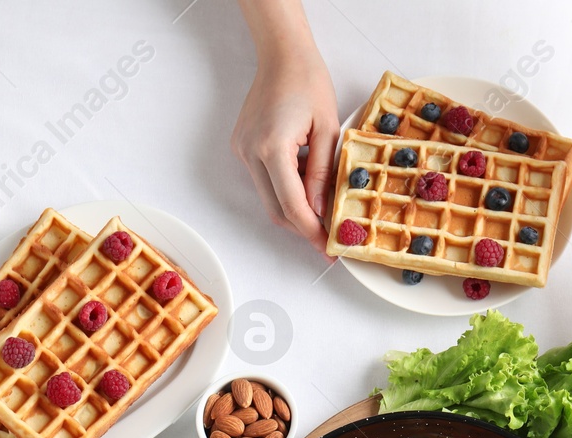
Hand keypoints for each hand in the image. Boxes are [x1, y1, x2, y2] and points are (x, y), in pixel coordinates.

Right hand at [230, 40, 338, 256]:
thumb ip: (322, 173)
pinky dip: (285, 191)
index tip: (329, 247)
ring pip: (269, 199)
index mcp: (273, 147)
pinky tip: (306, 186)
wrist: (282, 55)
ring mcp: (243, 151)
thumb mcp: (328, 129)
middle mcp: (251, 152)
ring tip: (322, 215)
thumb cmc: (309, 83)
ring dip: (294, 211)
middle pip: (276, 210)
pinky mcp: (242, 147)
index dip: (311, 231)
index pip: (292, 205)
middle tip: (327, 241)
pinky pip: (265, 181)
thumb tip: (320, 211)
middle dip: (303, 229)